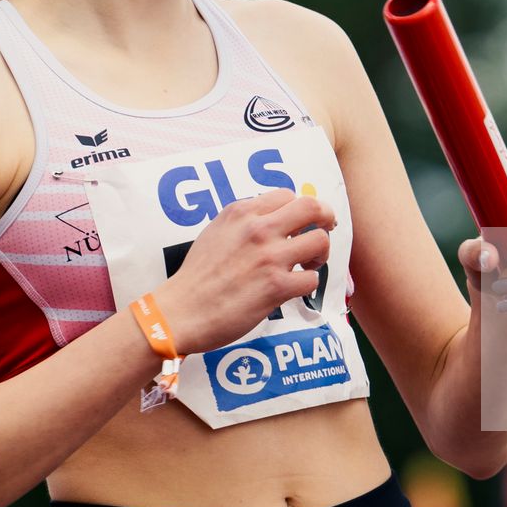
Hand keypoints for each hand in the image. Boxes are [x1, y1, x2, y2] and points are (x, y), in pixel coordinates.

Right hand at [160, 189, 334, 354]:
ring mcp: (269, 257)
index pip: (287, 194)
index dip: (299, 208)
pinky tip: (294, 288)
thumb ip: (244, 222)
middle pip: (312, 207)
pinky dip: (307, 284)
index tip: (301, 221)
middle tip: (325, 229)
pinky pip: (311, 278)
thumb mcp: (215, 232)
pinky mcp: (276, 286)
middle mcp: (258, 229)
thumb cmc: (196, 277)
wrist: (180, 311)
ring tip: (309, 263)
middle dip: (326, 218)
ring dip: (320, 253)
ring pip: (319, 241)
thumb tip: (271, 219)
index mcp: (241, 212)